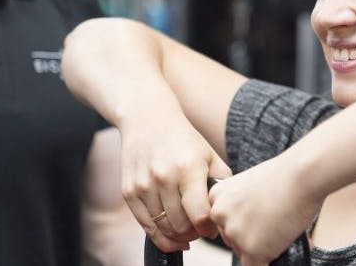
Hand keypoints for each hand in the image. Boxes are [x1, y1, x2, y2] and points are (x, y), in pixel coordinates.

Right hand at [119, 116, 232, 251]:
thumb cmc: (183, 140)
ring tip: (188, 231)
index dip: (209, 228)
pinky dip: (160, 236)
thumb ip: (221, 183)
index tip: (213, 228)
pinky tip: (172, 234)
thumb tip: (226, 211)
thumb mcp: (209, 155)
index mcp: (188, 168)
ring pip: (164, 228)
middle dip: (195, 234)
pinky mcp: (129, 192)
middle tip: (200, 230)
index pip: (199, 215)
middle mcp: (163, 178)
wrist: (146, 119)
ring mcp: (143, 186)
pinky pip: (146, 225)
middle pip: (181, 226)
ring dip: (178, 236)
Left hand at [209, 156, 320, 265]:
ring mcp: (234, 233)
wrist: (303, 175)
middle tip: (272, 220)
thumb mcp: (250, 184)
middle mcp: (219, 214)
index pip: (222, 221)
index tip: (258, 214)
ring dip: (262, 246)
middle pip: (231, 238)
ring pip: (244, 252)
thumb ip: (240, 204)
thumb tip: (246, 226)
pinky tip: (280, 245)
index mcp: (217, 195)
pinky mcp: (251, 250)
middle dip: (250, 235)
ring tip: (280, 226)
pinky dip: (268, 260)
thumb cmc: (285, 175)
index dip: (244, 221)